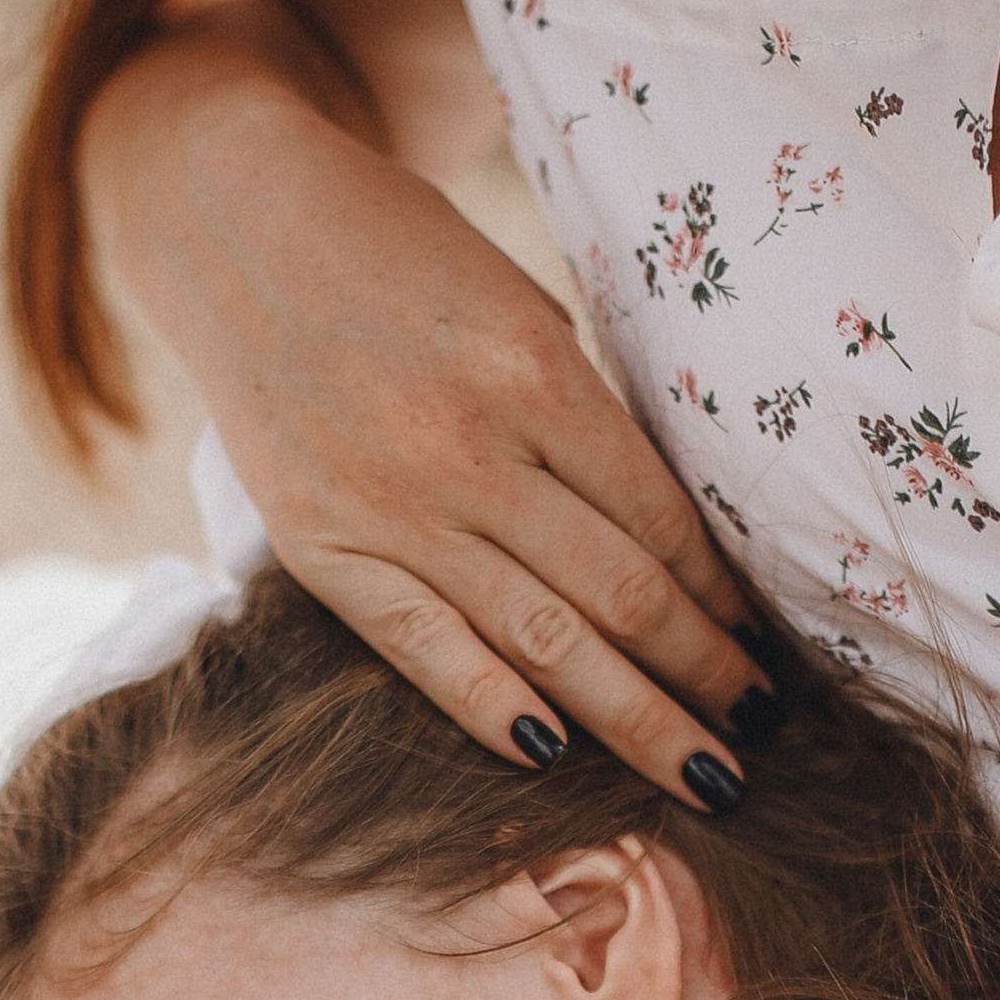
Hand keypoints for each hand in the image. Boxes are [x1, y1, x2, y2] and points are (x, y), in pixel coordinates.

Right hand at [86, 0, 770, 796]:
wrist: (236, 225)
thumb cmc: (400, 258)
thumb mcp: (513, 303)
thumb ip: (579, 415)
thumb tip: (663, 539)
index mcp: (533, 371)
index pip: (658, 518)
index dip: (722, 595)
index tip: (764, 644)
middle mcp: (467, 449)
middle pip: (620, 594)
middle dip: (703, 673)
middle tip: (759, 729)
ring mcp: (390, 508)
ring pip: (543, 641)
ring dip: (635, 717)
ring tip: (704, 774)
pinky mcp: (324, 549)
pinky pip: (426, 650)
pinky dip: (493, 707)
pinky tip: (554, 753)